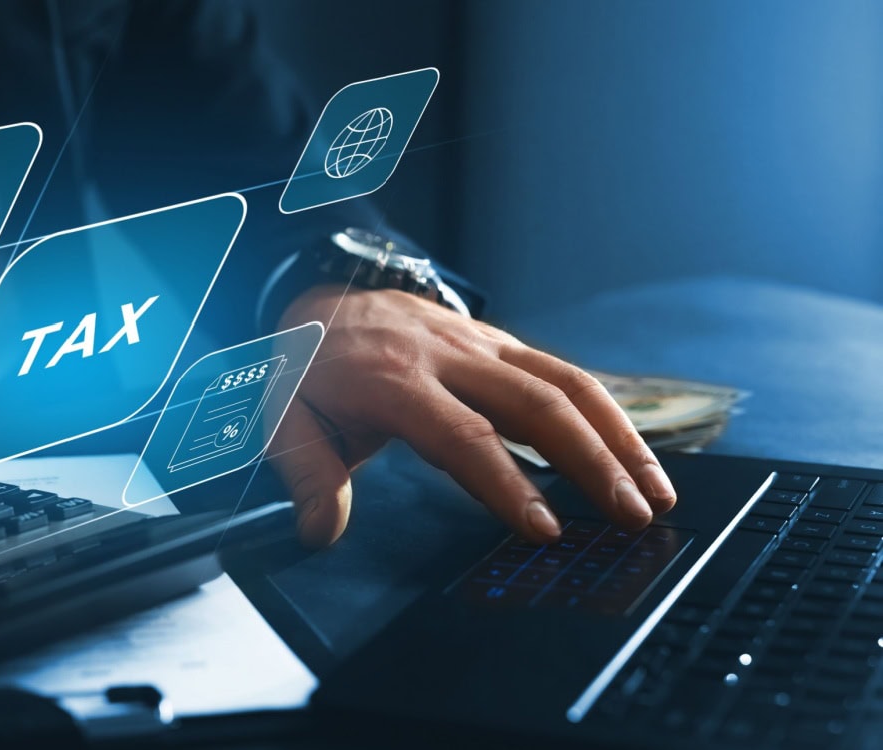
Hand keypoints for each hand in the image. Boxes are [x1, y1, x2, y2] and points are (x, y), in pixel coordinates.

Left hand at [270, 285, 675, 547]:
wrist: (318, 296)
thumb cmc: (306, 368)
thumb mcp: (281, 417)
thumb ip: (305, 473)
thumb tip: (321, 529)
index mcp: (393, 379)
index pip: (461, 435)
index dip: (505, 483)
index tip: (544, 529)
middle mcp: (448, 356)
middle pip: (536, 405)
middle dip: (591, 463)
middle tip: (629, 517)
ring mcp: (481, 344)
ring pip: (565, 383)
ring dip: (618, 438)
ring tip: (656, 493)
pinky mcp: (500, 343)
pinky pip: (564, 374)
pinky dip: (609, 414)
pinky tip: (637, 455)